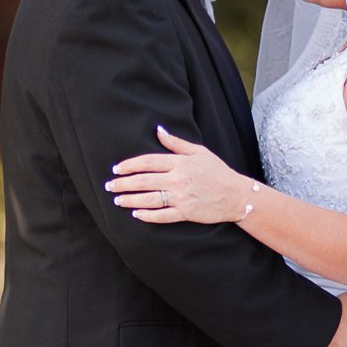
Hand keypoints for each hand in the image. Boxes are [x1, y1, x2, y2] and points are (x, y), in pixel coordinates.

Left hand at [105, 126, 253, 224]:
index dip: (130, 165)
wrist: (236, 195)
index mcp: (180, 163)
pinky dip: (148, 216)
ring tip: (118, 200)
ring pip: (149, 199)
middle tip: (110, 186)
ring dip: (130, 200)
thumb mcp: (199, 151)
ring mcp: (182, 198)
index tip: (117, 169)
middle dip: (123, 183)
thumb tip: (158, 130)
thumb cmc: (217, 171)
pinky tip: (136, 214)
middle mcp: (178, 180)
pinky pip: (163, 216)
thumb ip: (176, 143)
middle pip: (144, 181)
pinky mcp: (186, 213)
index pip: (148, 162)